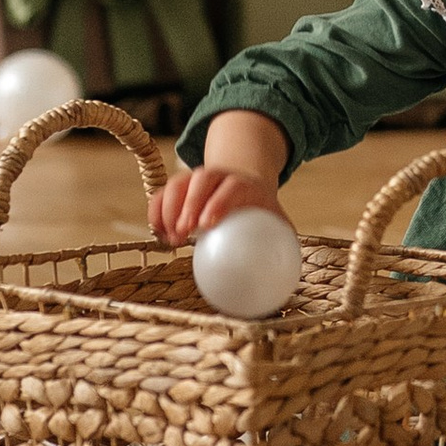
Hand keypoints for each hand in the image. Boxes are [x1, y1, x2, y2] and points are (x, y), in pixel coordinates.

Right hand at [149, 160, 286, 246]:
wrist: (243, 184)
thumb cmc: (261, 209)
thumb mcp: (275, 218)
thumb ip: (283, 239)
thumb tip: (289, 270)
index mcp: (243, 182)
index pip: (231, 187)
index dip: (218, 203)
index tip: (207, 225)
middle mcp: (217, 175)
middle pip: (200, 180)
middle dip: (189, 204)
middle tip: (184, 232)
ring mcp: (194, 178)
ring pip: (177, 184)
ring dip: (169, 210)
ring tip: (169, 238)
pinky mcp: (177, 187)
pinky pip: (162, 195)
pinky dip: (156, 211)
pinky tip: (158, 233)